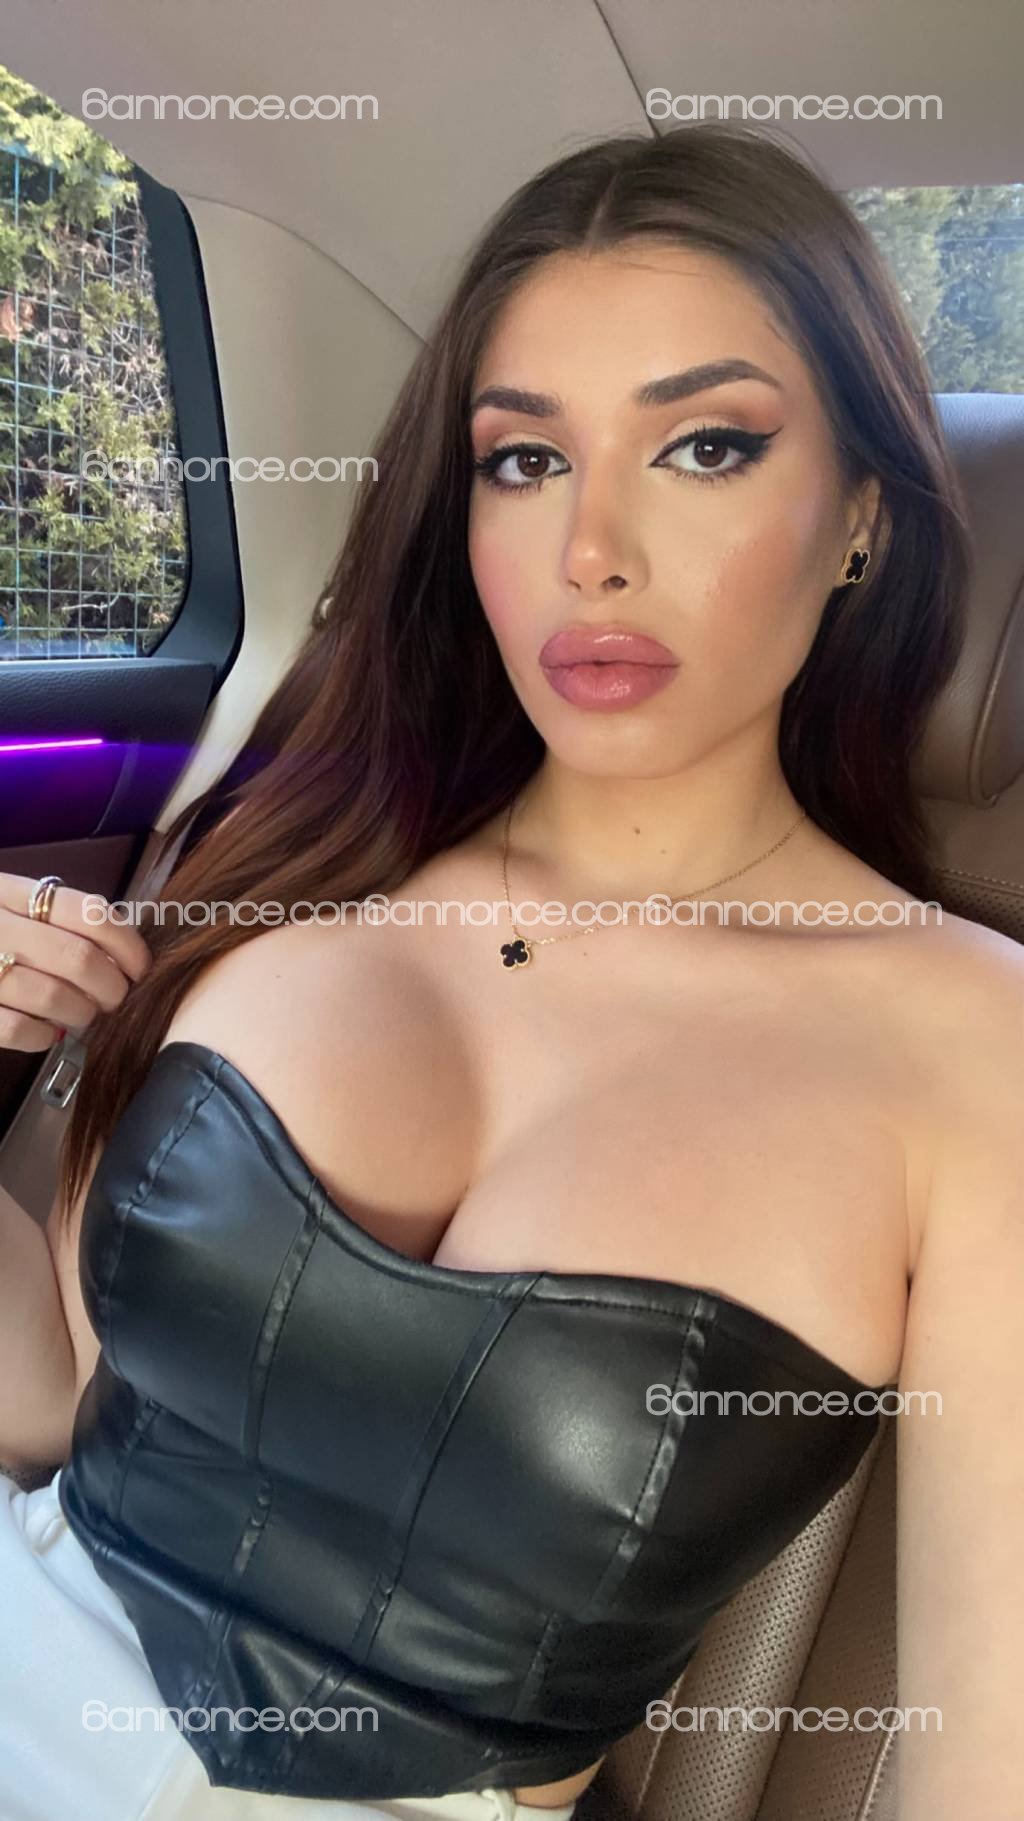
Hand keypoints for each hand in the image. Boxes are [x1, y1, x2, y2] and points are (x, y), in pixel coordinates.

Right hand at [0, 873, 152, 1051]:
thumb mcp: (7, 905)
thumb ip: (54, 917)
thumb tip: (121, 948)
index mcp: (7, 891)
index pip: (87, 911)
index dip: (126, 944)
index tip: (139, 968)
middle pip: (77, 958)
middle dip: (111, 987)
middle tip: (115, 998)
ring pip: (53, 997)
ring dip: (82, 1013)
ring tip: (83, 1014)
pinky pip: (21, 1030)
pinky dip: (46, 1036)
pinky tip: (49, 1032)